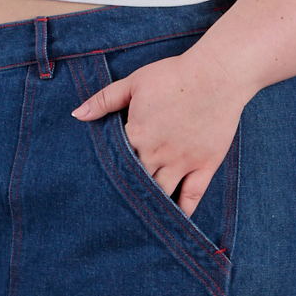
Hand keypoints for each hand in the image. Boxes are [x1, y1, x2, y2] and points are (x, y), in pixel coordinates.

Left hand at [71, 48, 247, 217]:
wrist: (217, 75)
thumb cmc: (174, 75)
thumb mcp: (134, 82)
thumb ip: (104, 100)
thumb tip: (77, 114)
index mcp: (137, 134)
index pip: (116, 161)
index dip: (109, 170)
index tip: (100, 181)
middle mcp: (157, 154)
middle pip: (135, 181)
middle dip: (125, 191)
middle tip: (113, 207)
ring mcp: (182, 162)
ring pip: (160, 192)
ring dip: (149, 203)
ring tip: (138, 216)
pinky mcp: (205, 165)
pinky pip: (192, 196)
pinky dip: (182, 211)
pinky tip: (173, 220)